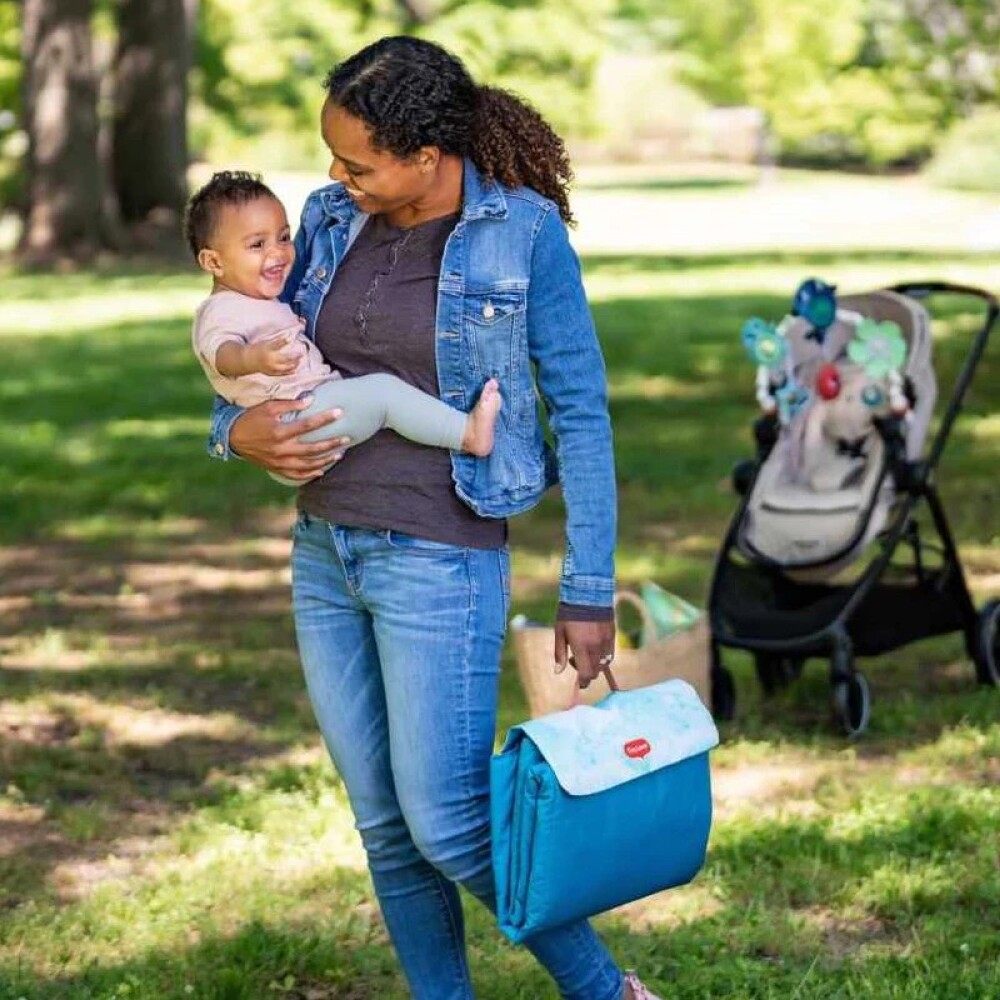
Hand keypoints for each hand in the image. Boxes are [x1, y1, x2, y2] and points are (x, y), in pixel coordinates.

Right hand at [229, 397, 349, 481]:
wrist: (233, 438)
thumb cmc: (251, 419)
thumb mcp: (268, 407)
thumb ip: (289, 405)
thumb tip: (310, 399)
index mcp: (280, 432)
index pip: (308, 425)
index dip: (325, 419)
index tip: (340, 413)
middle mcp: (282, 449)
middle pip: (313, 448)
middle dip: (331, 443)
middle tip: (347, 438)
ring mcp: (280, 462)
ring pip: (308, 464)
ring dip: (325, 460)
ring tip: (339, 454)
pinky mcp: (277, 469)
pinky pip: (297, 475)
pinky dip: (310, 474)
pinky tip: (322, 470)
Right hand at [245, 330, 300, 376]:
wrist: (247, 360)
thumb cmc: (258, 349)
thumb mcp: (266, 342)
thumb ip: (277, 341)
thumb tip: (289, 336)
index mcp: (267, 349)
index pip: (277, 344)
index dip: (284, 341)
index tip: (290, 338)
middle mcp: (269, 359)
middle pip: (285, 359)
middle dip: (295, 356)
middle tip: (302, 353)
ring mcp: (270, 367)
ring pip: (285, 367)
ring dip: (294, 364)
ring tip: (300, 360)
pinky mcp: (271, 373)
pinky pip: (282, 373)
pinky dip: (289, 371)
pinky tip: (295, 369)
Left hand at [554, 619, 615, 688]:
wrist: (587, 593)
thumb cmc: (569, 613)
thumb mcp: (559, 632)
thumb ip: (559, 654)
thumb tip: (557, 672)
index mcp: (581, 647)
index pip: (586, 674)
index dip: (583, 682)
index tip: (580, 683)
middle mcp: (596, 646)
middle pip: (596, 671)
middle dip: (587, 672)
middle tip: (575, 660)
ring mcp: (606, 641)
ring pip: (605, 663)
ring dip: (596, 665)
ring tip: (586, 653)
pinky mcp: (612, 634)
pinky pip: (610, 653)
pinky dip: (603, 656)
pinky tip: (594, 647)